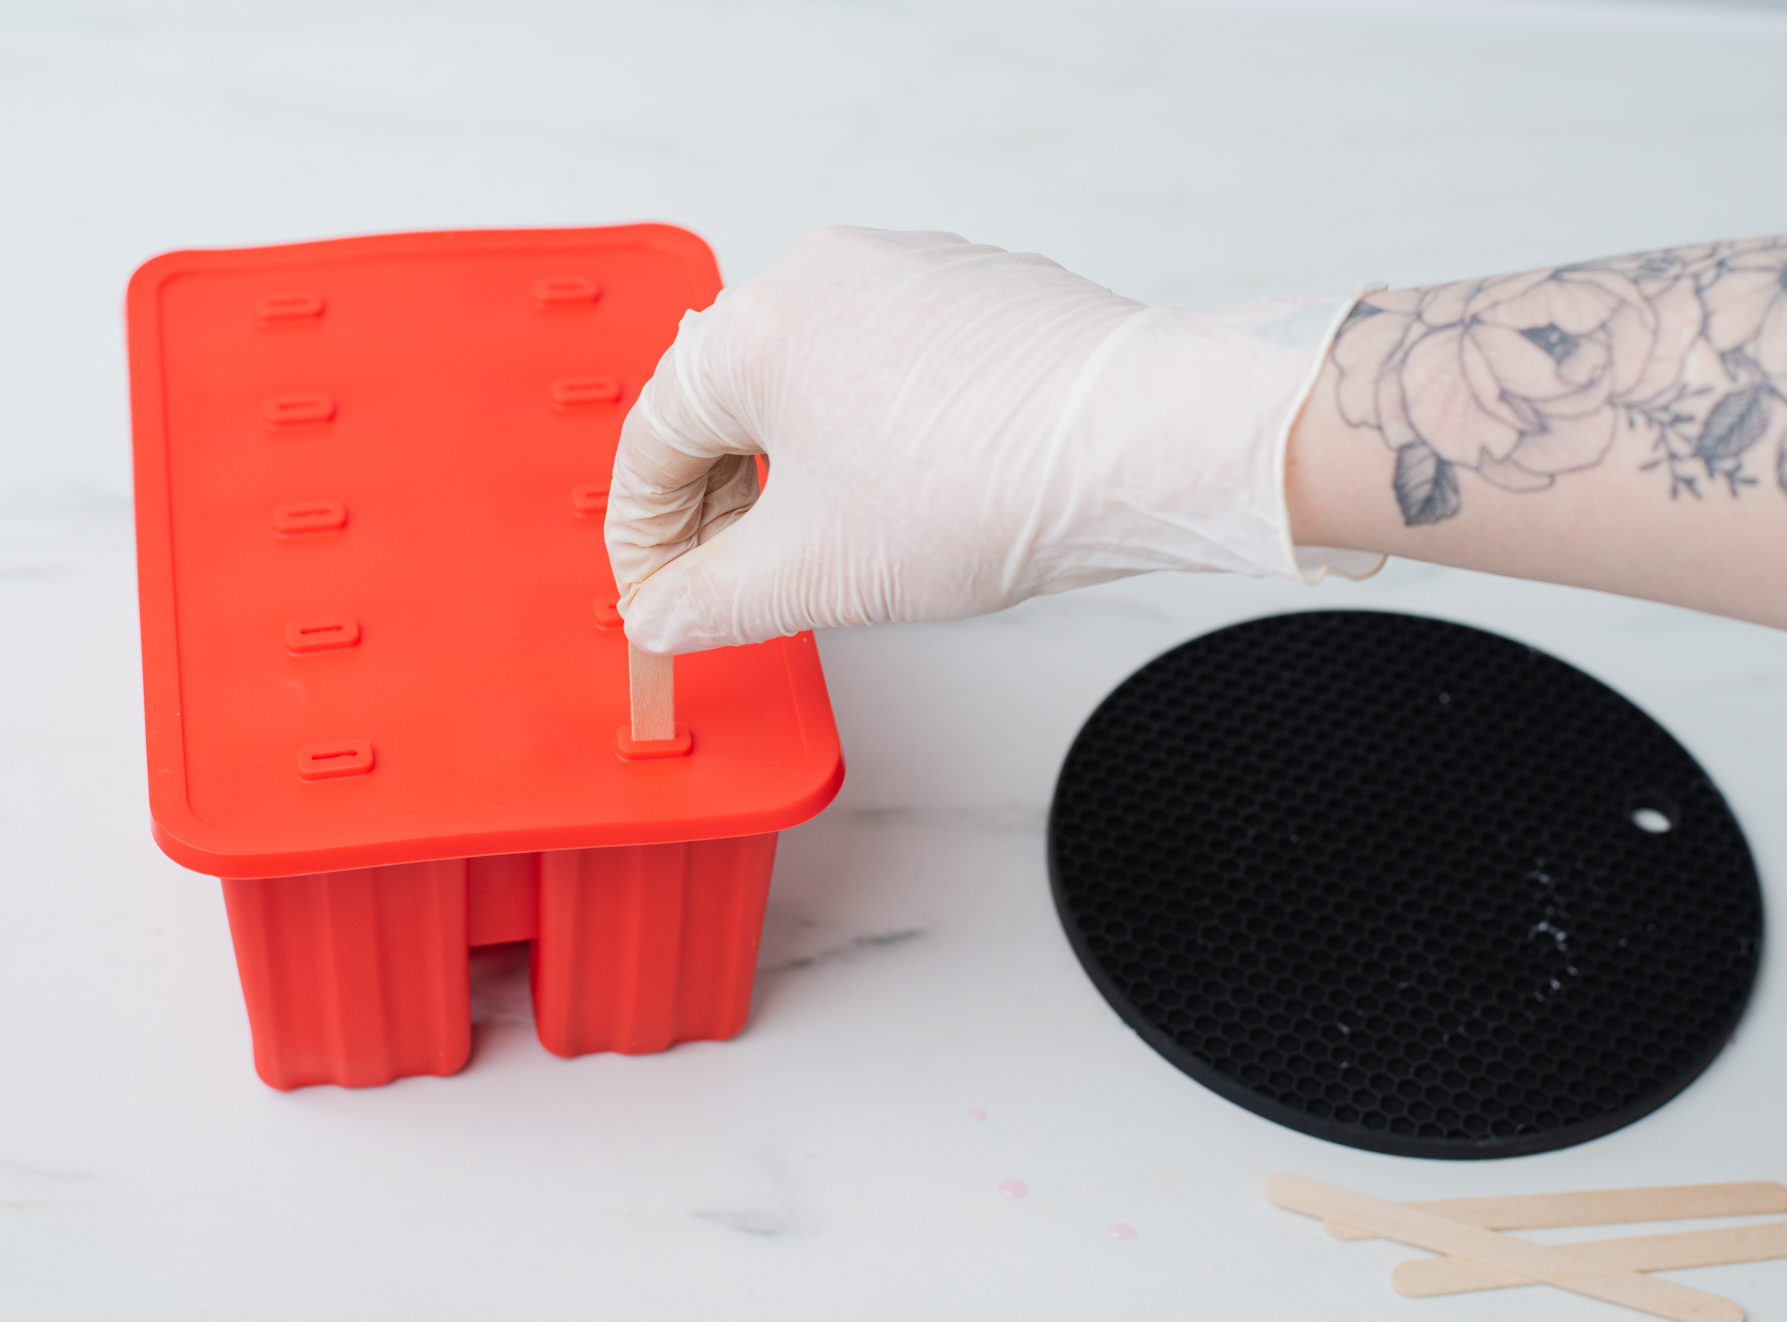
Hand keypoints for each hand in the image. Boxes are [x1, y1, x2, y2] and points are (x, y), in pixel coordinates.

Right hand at [606, 226, 1378, 653]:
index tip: (658, 593)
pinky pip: (883, 359)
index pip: (653, 442)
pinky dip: (865, 426)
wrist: (1143, 440)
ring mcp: (903, 270)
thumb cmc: (994, 485)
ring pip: (807, 375)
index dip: (643, 538)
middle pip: (724, 399)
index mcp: (755, 330)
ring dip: (792, 463)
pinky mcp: (973, 287)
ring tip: (820, 542)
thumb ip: (710, 602)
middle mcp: (820, 275)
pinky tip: (904, 490)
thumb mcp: (819, 575)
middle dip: (715, 499)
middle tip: (726, 578)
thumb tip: (666, 615)